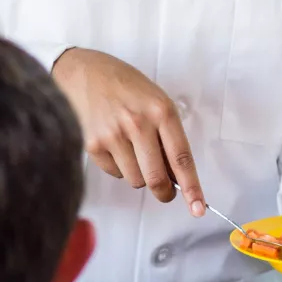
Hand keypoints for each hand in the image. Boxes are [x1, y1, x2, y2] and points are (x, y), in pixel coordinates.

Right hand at [52, 48, 204, 214]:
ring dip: (138, 174)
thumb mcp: (155, 101)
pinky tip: (114, 144)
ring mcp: (113, 134)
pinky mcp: (93, 144)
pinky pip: (114, 173)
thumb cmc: (125, 87)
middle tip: (165, 192)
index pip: (181, 158)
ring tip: (132, 149)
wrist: (84, 72)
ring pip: (135, 179)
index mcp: (160, 111)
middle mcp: (138, 123)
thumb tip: (176, 176)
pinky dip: (118, 166)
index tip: (198, 208)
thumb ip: (168, 136)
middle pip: (156, 178)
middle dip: (164, 192)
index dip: (192, 188)